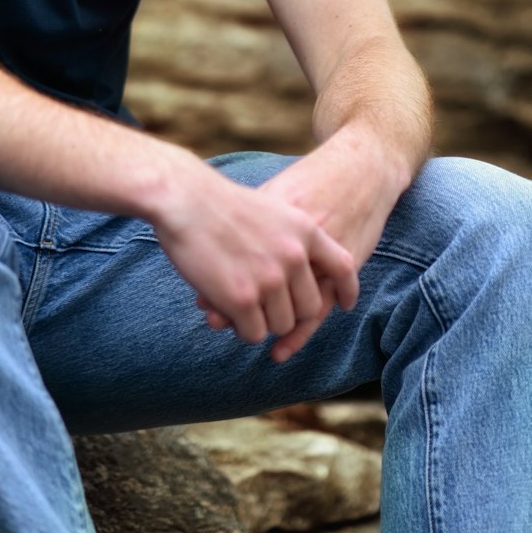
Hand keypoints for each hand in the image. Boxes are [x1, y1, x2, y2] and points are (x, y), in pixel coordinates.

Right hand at [151, 165, 357, 361]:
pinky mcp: (242, 299)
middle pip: (309, 308)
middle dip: (288, 312)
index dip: (346, 289)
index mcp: (305, 230)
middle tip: (263, 304)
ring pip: (281, 325)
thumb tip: (303, 273)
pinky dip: (240, 328)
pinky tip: (225, 310)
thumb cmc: (220, 203)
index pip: (343, 267)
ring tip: (239, 302)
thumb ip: (292, 239)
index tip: (344, 304)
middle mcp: (294, 256)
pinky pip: (253, 333)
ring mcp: (269, 279)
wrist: (184, 199)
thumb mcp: (271, 208)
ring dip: (261, 321)